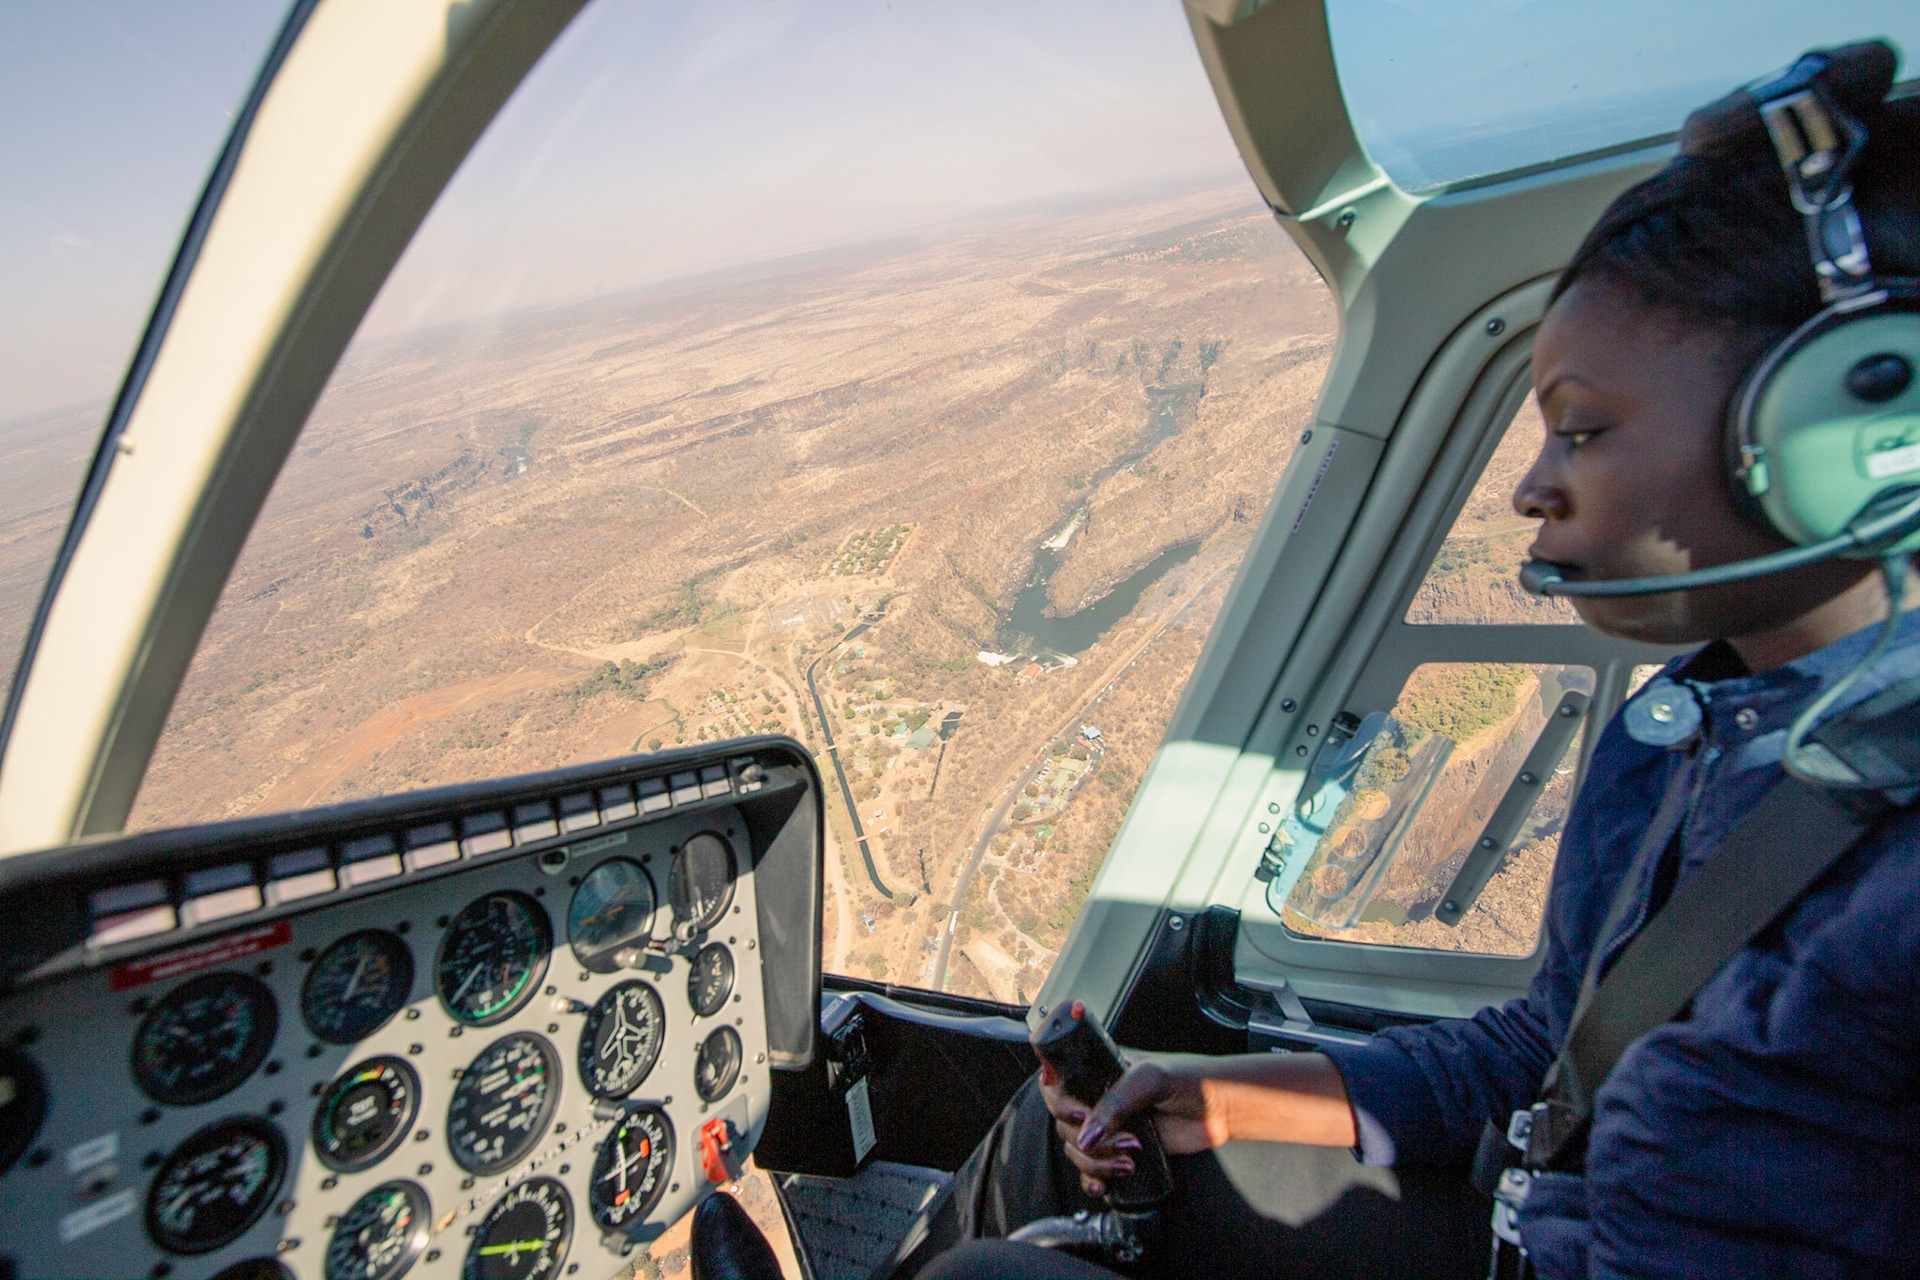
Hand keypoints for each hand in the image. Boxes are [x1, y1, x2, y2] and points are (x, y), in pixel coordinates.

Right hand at [1039, 1056, 1225, 1197]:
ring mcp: (1112, 1127)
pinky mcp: (1123, 1152)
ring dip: (1096, 1163)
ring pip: (1077, 1151)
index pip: (1059, 1084)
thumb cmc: (1193, 1080)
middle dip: (1087, 1140)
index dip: (1060, 1102)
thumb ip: (1117, 1103)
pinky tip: (1104, 1184)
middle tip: (1124, 1140)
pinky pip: (1093, 1171)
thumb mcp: (1151, 1079)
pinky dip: (1092, 1181)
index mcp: (1101, 1072)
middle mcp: (1101, 1099)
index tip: (1080, 1115)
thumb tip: (1088, 1135)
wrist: (1223, 1108)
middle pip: (1064, 1124)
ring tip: (1128, 1160)